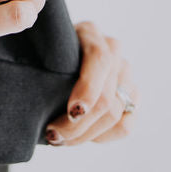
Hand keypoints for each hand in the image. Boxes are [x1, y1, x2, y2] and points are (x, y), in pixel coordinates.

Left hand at [44, 20, 138, 145]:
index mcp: (90, 33)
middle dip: (79, 124)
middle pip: (107, 96)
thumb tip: (39, 96)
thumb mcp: (43, 53)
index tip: (72, 112)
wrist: (56, 61)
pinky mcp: (131, 95)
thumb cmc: (45, 58)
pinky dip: (104, 136)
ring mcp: (125, 72)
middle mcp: (113, 49)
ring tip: (62, 138)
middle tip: (53, 134)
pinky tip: (84, 136)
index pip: (100, 60)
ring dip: (87, 134)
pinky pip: (126, 125)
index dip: (88, 89)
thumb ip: (45, 64)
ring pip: (117, 114)